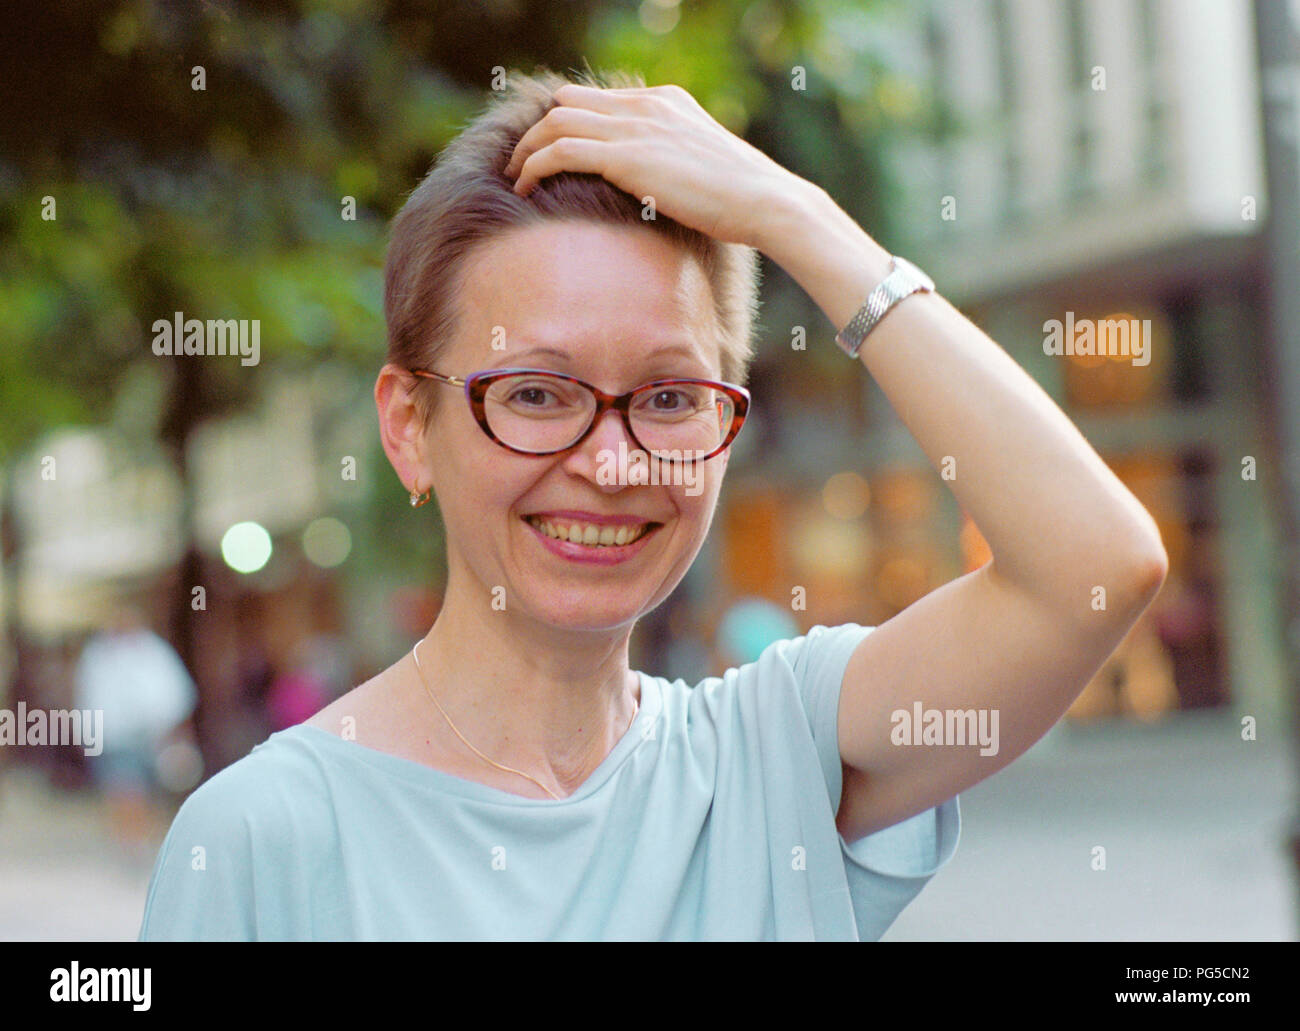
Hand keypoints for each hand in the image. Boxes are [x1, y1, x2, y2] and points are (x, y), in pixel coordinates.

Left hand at [503, 82, 807, 250]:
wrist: (765, 202)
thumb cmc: (743, 199)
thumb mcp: (703, 167)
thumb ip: (673, 162)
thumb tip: (657, 189)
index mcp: (664, 100)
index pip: (597, 99)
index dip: (565, 124)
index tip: (548, 154)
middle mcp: (646, 104)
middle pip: (568, 101)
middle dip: (537, 131)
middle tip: (520, 165)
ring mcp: (635, 126)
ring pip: (555, 122)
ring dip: (526, 150)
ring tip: (513, 178)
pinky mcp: (626, 156)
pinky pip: (559, 150)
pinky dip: (533, 167)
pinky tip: (523, 189)